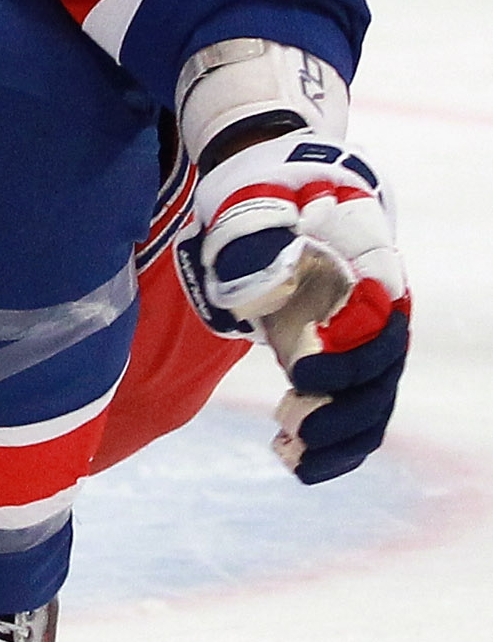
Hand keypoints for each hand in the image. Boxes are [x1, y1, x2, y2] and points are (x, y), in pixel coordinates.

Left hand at [189, 131, 407, 482]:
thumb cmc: (264, 188)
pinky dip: (334, 439)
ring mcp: (359, 332)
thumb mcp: (258, 200)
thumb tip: (261, 293)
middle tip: (295, 431)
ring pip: (372, 400)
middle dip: (345, 414)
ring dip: (342, 439)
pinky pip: (352, 403)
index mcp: (371, 269)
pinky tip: (298, 461)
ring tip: (297, 462)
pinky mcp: (335, 350)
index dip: (349, 362)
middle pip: (382, 377)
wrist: (272, 180)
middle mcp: (376, 307)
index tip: (298, 376)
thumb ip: (259, 241)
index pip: (381, 330)